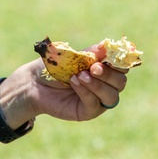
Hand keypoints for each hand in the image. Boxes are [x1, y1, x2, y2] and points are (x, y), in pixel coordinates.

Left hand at [8, 43, 128, 123]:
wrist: (35, 82)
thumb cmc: (55, 66)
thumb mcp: (73, 56)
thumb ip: (90, 53)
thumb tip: (106, 46)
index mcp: (104, 67)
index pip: (122, 66)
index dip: (119, 61)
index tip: (109, 56)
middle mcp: (104, 84)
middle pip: (121, 82)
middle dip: (109, 74)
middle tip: (94, 67)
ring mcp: (97, 99)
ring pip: (112, 96)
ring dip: (98, 85)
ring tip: (80, 76)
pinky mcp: (87, 112)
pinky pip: (95, 104)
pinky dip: (86, 92)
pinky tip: (74, 82)